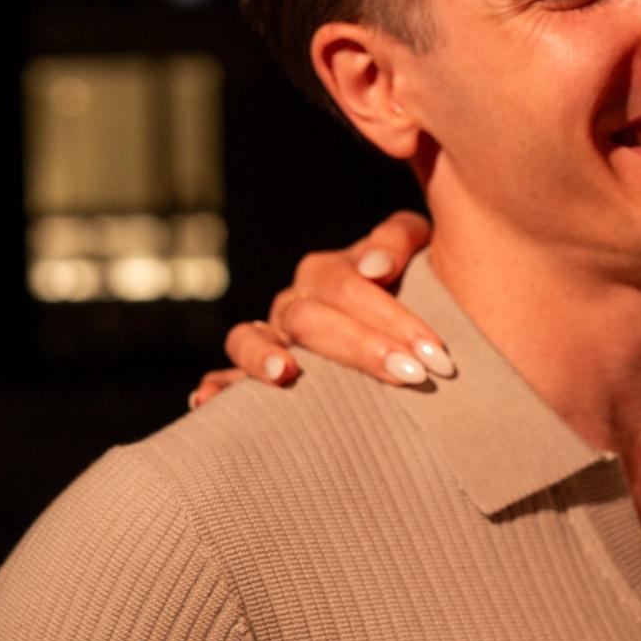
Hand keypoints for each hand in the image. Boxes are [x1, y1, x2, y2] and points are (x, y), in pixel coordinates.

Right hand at [190, 211, 441, 406]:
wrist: (410, 339)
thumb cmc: (420, 293)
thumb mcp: (419, 254)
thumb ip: (400, 240)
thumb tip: (374, 267)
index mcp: (329, 275)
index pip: (346, 284)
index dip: (391, 316)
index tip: (433, 352)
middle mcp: (295, 304)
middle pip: (309, 318)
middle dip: (362, 348)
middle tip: (411, 374)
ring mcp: (272, 339)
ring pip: (248, 337)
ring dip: (261, 354)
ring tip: (284, 372)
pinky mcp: (257, 374)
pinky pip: (225, 376)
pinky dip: (216, 387)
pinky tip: (207, 400)